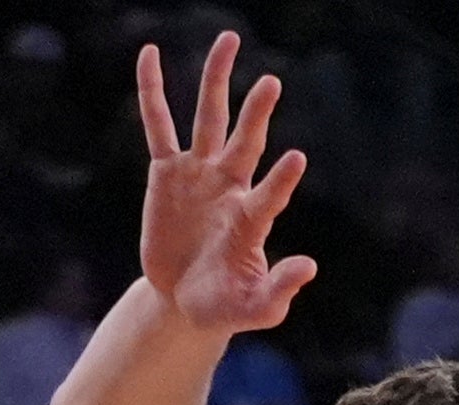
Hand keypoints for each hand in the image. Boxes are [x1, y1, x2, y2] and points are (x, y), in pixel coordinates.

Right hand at [133, 32, 314, 334]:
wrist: (185, 301)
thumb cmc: (225, 305)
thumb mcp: (254, 309)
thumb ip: (278, 291)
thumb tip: (309, 266)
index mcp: (252, 219)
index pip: (269, 196)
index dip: (281, 181)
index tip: (296, 158)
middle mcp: (230, 186)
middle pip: (245, 143)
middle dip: (256, 114)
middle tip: (272, 83)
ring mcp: (199, 174)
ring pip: (208, 119)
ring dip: (217, 81)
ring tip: (229, 40)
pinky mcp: (166, 172)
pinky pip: (158, 126)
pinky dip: (152, 91)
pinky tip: (150, 54)